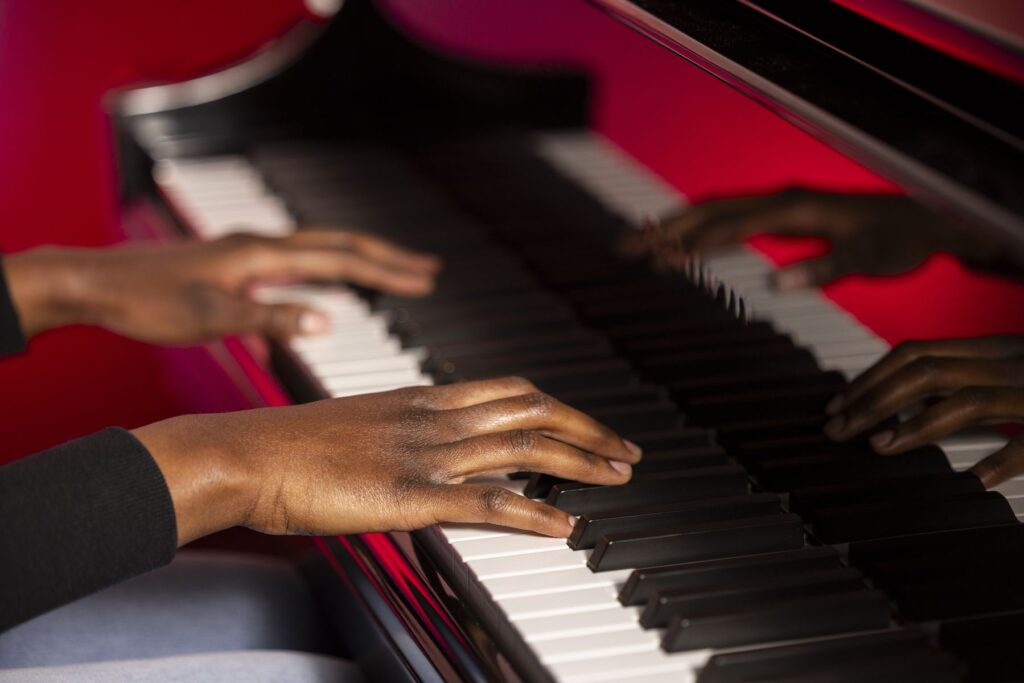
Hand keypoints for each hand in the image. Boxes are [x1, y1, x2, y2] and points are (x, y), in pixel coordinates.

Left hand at [4, 230, 440, 342]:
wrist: (97, 282)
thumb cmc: (148, 300)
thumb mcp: (213, 317)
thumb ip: (271, 319)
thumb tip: (327, 322)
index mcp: (261, 254)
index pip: (339, 260)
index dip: (385, 270)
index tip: (423, 278)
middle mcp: (260, 245)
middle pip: (339, 245)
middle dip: (386, 257)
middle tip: (427, 270)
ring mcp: (248, 252)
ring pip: (320, 250)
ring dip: (360, 261)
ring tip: (393, 273)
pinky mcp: (236, 264)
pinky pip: (298, 262)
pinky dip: (328, 270)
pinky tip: (329, 289)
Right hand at [133, 377, 642, 543]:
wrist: (247, 451)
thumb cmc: (292, 443)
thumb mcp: (362, 425)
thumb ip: (404, 431)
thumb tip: (433, 449)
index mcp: (422, 397)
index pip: (510, 390)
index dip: (558, 406)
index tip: (587, 422)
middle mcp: (434, 417)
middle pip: (532, 411)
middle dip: (587, 429)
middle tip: (625, 450)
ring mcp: (425, 453)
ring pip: (523, 447)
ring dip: (579, 460)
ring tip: (617, 476)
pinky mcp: (409, 493)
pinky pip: (486, 501)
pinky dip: (532, 512)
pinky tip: (564, 525)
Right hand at [621, 189, 991, 289]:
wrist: (924, 219)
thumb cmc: (898, 241)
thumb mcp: (869, 259)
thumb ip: (824, 268)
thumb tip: (776, 284)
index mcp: (793, 208)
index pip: (728, 227)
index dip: (691, 244)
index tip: (656, 263)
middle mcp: (779, 199)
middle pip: (706, 210)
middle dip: (661, 229)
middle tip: (620, 248)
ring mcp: (778, 202)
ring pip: (711, 209)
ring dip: (671, 225)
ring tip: (633, 243)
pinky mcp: (781, 211)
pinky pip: (727, 215)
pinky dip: (695, 226)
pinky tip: (680, 240)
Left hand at [822, 336, 1023, 486]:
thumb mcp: (1008, 372)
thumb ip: (961, 382)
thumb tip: (897, 403)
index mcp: (996, 348)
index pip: (916, 353)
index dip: (870, 378)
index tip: (837, 405)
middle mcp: (1013, 361)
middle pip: (927, 372)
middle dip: (873, 401)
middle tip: (838, 430)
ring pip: (969, 401)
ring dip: (916, 425)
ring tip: (878, 447)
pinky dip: (1001, 460)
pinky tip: (973, 481)